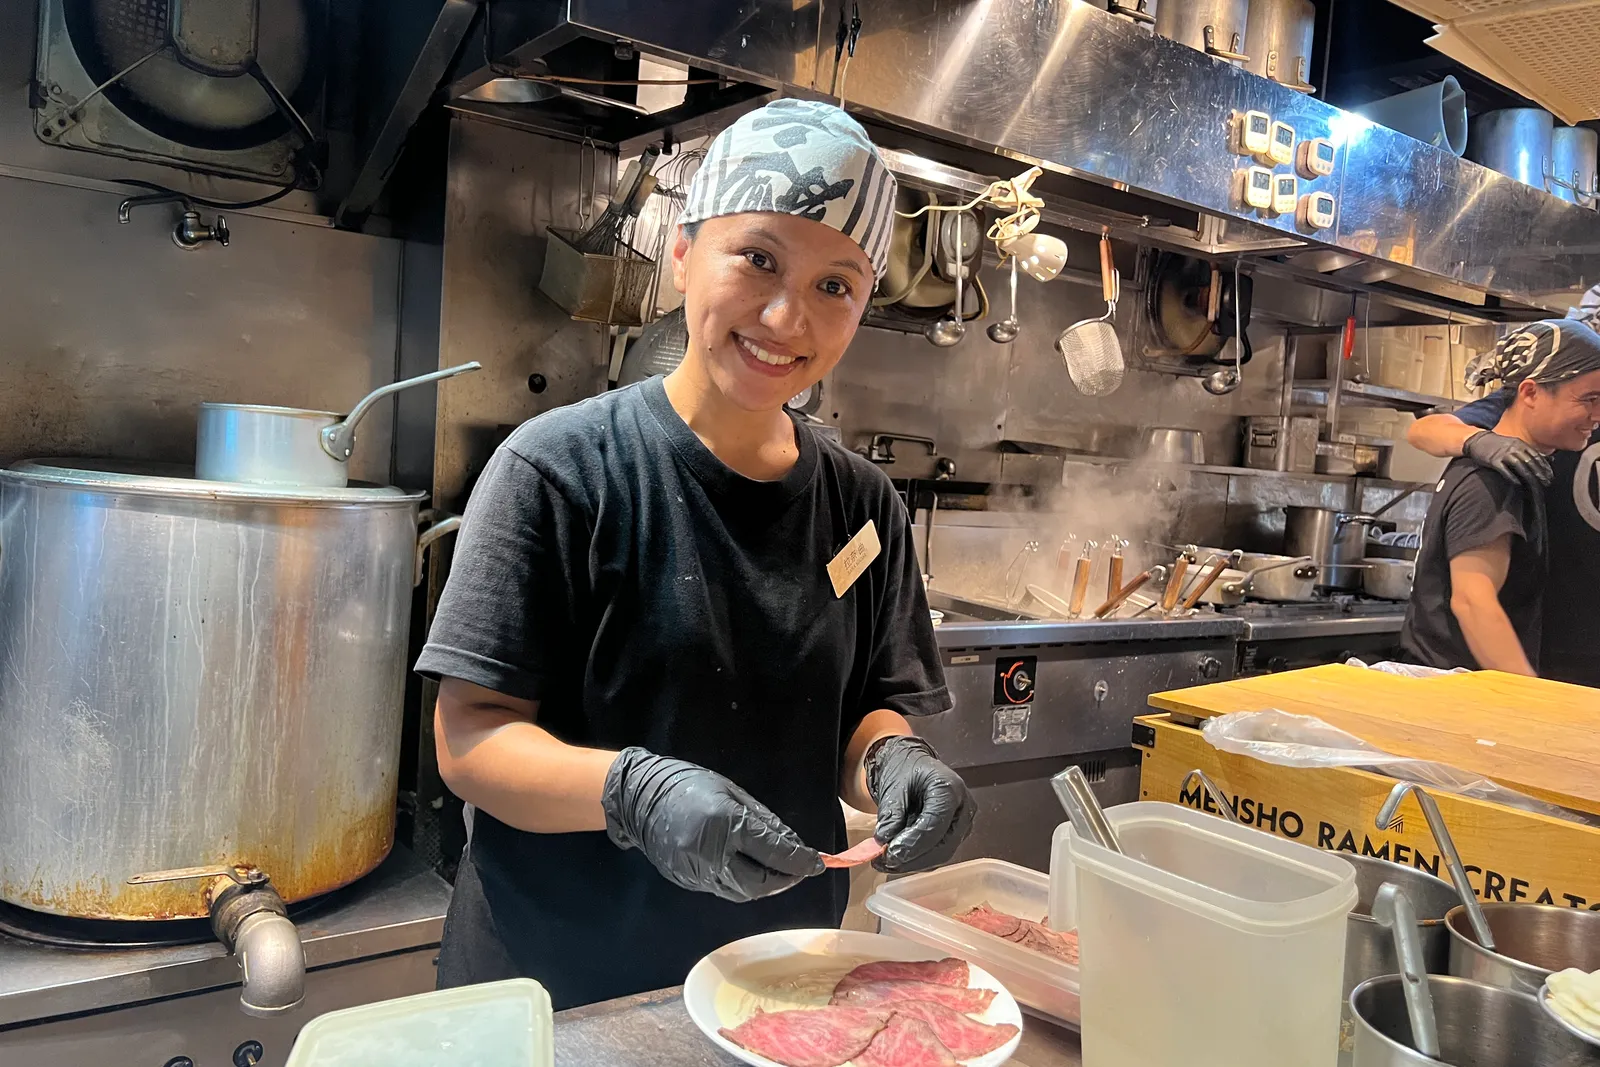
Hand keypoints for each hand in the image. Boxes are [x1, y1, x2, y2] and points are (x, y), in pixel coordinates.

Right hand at [602, 747, 822, 901]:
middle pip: (760, 883)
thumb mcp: (732, 792)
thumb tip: (792, 844)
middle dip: (784, 879)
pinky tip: (750, 870)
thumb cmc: (689, 785)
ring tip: (778, 872)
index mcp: (726, 825)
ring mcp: (697, 873)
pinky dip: (742, 883)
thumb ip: (764, 822)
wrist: (639, 797)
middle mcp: (712, 855)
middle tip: (799, 870)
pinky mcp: (687, 882)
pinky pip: (723, 888)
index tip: (818, 863)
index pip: (773, 852)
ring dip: (765, 885)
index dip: (799, 861)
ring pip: (742, 892)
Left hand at [866, 736, 974, 872]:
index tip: (889, 854)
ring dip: (913, 862)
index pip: (934, 825)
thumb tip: (883, 842)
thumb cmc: (906, 768)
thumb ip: (891, 815)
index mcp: (949, 789)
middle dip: (912, 859)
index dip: (912, 844)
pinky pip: (938, 852)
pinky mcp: (956, 833)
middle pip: (943, 846)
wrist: (912, 763)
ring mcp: (962, 822)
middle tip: (884, 862)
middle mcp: (963, 807)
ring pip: (941, 854)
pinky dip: (917, 859)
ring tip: (885, 861)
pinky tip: (897, 857)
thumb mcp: (893, 787)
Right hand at [1464, 430, 1552, 488]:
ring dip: (1529, 475)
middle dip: (1540, 472)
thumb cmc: (1498, 444)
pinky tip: (1518, 483)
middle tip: (1547, 482)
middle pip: (1530, 461)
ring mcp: (1503, 454)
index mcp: (1520, 444)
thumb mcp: (1516, 445)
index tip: (1551, 476)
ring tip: (1536, 484)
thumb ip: (1532, 452)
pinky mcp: (1493, 460)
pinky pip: (1504, 470)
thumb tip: (1551, 460)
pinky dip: (1512, 477)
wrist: (1477, 440)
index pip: (1536, 456)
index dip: (1545, 466)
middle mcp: (1513, 448)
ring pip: (1520, 465)